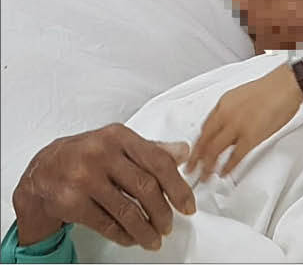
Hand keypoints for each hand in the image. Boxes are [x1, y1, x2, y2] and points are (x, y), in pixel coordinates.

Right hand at [12, 124, 194, 249]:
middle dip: (162, 212)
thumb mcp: (121, 143)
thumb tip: (183, 152)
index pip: (159, 162)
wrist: (43, 168)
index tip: (187, 205)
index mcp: (119, 136)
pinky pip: (105, 223)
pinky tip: (131, 238)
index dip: (177, 188)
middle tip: (169, 225)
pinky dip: (122, 235)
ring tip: (154, 238)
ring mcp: (84, 178)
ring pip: (126, 210)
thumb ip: (153, 148)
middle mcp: (102, 154)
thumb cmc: (87, 153)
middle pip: (145, 188)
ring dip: (145, 229)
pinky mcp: (70, 201)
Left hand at [188, 64, 302, 181]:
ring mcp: (237, 127)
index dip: (197, 143)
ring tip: (206, 176)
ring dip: (208, 166)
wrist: (286, 85)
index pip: (203, 128)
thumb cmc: (271, 88)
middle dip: (196, 159)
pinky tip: (224, 173)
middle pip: (204, 142)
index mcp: (223, 104)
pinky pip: (234, 157)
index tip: (194, 152)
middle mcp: (225, 115)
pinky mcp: (250, 137)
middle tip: (192, 169)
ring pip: (214, 151)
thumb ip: (230, 111)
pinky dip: (228, 167)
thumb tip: (227, 123)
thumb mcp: (241, 95)